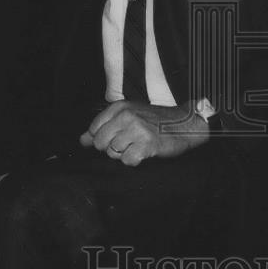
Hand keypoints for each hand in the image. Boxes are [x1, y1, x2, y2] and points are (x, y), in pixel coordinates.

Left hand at [80, 100, 208, 166]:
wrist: (185, 123)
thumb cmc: (156, 121)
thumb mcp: (129, 116)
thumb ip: (103, 127)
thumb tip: (82, 140)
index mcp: (120, 107)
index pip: (94, 128)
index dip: (101, 138)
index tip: (114, 138)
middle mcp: (126, 116)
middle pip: (100, 142)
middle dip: (111, 148)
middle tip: (128, 143)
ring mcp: (136, 130)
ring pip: (113, 153)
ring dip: (124, 154)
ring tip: (138, 146)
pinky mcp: (146, 144)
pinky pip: (128, 161)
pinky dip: (135, 160)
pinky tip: (144, 152)